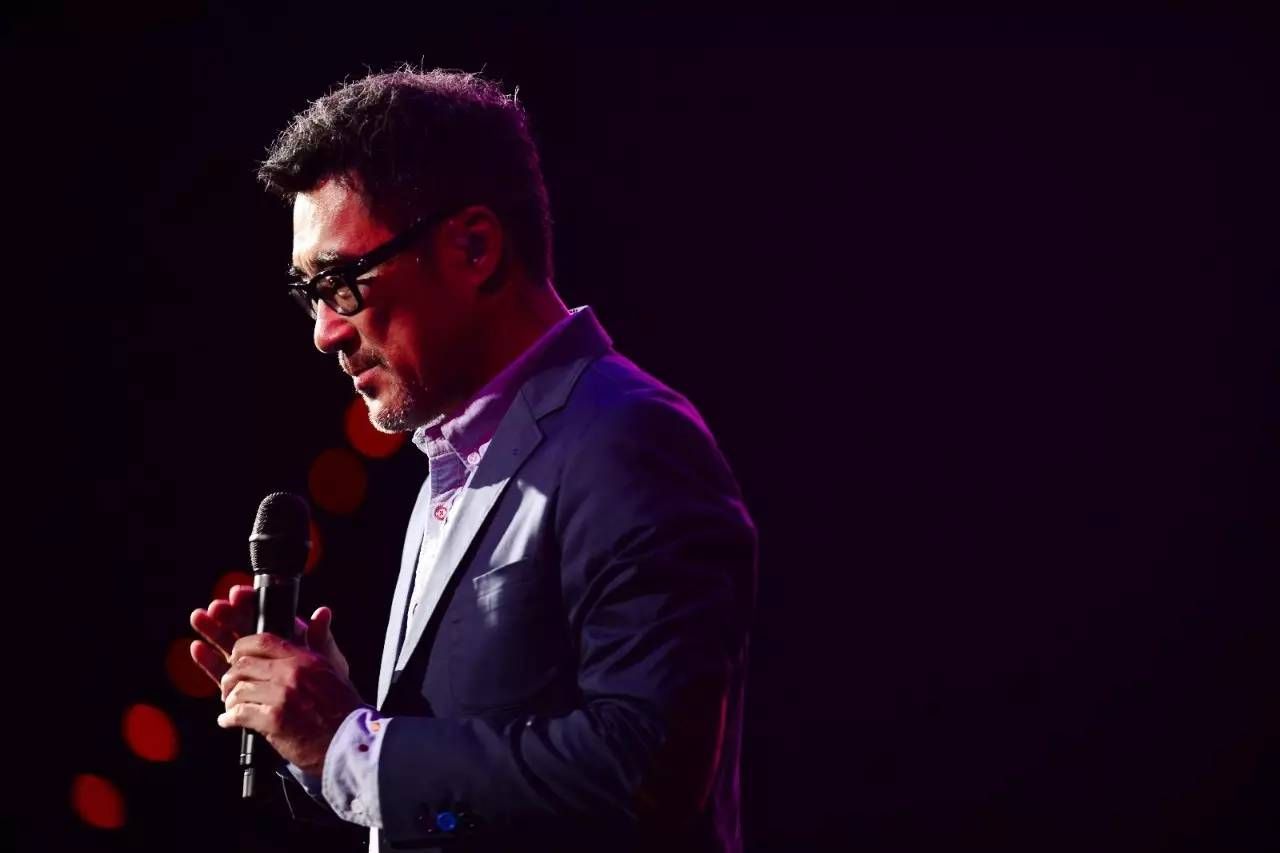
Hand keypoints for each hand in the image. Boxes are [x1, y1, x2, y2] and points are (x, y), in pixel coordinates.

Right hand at [190, 585, 349, 683]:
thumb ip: (320, 639)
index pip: (265, 615)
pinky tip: (197, 648)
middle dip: (228, 615)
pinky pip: (221, 672)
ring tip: (199, 617)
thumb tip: (323, 612)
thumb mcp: (327, 662)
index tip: (238, 593)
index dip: (250, 602)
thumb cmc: (327, 689)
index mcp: (285, 638)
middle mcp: (265, 652)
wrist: (318, 722)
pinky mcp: (238, 688)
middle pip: (242, 627)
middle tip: (217, 607)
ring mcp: (250, 669)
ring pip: (228, 646)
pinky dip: (209, 661)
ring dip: (213, 631)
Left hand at [216, 632, 365, 776]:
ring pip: (238, 689)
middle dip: (230, 678)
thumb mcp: (333, 668)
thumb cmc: (342, 707)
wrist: (350, 741)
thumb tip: (321, 612)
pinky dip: (229, 719)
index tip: (236, 659)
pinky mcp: (275, 719)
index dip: (241, 648)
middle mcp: (292, 672)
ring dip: (230, 701)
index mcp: (304, 658)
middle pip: (243, 664)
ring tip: (231, 708)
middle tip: (229, 689)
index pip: (261, 640)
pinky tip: (228, 721)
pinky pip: (239, 713)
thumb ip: (320, 640)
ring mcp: (283, 695)